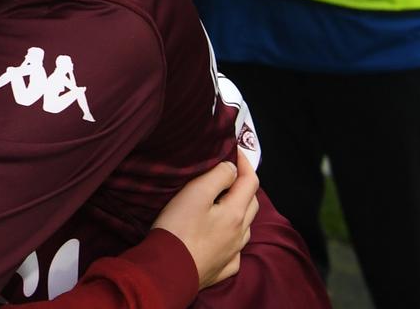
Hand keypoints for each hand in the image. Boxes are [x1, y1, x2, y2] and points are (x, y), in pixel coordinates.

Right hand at [153, 153, 259, 289]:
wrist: (168, 272)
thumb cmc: (179, 230)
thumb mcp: (195, 194)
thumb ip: (218, 176)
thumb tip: (232, 168)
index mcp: (236, 212)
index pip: (250, 181)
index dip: (244, 162)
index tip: (234, 148)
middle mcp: (240, 233)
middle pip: (251, 204)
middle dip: (244, 185)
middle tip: (229, 174)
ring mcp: (232, 253)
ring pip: (245, 228)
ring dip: (240, 212)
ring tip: (225, 203)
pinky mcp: (222, 269)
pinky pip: (234, 251)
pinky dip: (232, 239)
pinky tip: (222, 239)